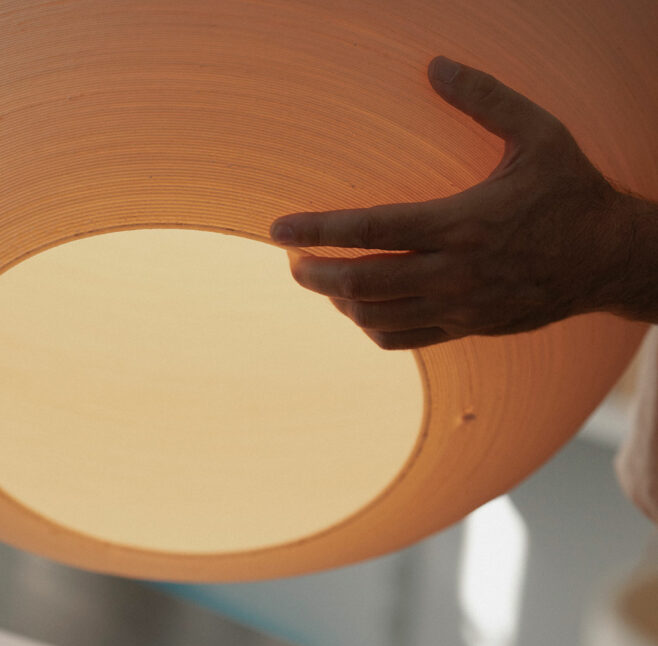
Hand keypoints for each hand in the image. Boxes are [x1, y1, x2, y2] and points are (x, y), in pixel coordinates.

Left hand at [270, 57, 634, 349]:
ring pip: (376, 318)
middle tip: (292, 261)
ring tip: (321, 281)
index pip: (370, 229)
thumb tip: (436, 65)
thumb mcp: (539, 133)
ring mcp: (458, 307)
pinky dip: (370, 326)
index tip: (280, 229)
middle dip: (315, 274)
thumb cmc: (571, 192)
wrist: (607, 259)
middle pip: (361, 283)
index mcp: (463, 223)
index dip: (317, 230)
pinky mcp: (466, 329)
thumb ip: (485, 98)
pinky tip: (361, 307)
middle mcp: (454, 272)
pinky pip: (402, 338)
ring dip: (338, 302)